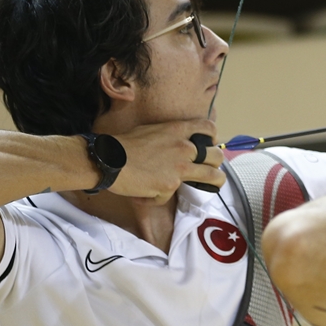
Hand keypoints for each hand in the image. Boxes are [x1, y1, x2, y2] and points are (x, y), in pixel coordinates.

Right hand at [109, 120, 225, 201]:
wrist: (109, 159)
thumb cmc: (125, 144)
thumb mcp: (152, 130)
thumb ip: (170, 136)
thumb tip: (178, 143)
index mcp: (178, 130)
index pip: (208, 128)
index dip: (213, 137)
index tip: (210, 144)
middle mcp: (184, 147)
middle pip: (216, 155)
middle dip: (217, 162)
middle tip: (211, 167)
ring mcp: (179, 168)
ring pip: (212, 176)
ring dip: (215, 182)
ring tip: (212, 186)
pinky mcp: (170, 185)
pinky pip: (171, 195)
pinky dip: (160, 196)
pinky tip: (148, 192)